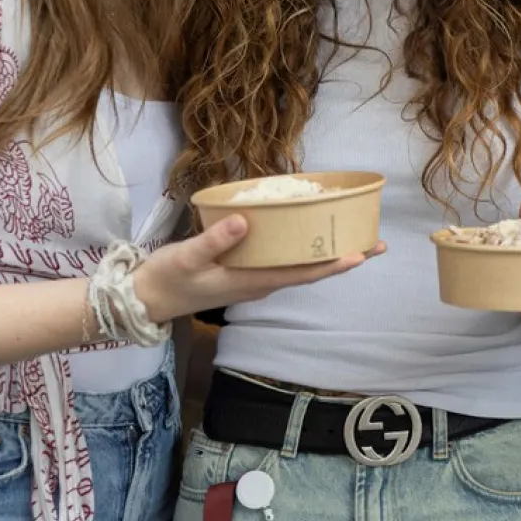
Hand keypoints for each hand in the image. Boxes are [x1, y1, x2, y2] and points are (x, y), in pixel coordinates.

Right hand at [134, 215, 383, 324]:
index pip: (302, 274)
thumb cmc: (166, 278)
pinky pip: (282, 260)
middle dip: (344, 258)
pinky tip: (308, 235)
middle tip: (376, 244)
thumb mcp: (187, 257)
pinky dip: (302, 248)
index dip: (333, 265)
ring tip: (355, 238)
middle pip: (310, 270)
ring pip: (299, 265)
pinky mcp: (244, 271)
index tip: (360, 255)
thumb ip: (214, 240)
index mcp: (252, 281)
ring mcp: (253, 278)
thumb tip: (246, 222)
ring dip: (327, 253)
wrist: (144, 298)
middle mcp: (260, 282)